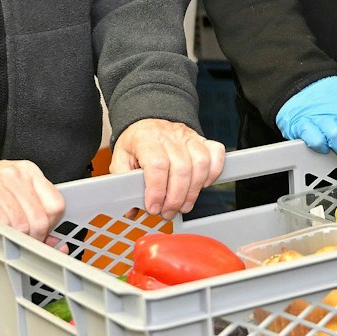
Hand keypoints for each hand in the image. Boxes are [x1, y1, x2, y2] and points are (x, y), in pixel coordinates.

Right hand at [0, 160, 65, 238]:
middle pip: (37, 218)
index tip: (39, 235)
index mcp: (28, 171)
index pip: (55, 205)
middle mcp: (13, 173)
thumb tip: (58, 245)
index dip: (49, 227)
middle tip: (20, 243)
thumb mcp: (12, 196)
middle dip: (31, 239)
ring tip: (4, 238)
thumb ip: (35, 216)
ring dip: (12, 239)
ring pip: (18, 222)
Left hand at [111, 118, 227, 216]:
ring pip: (200, 163)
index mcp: (145, 138)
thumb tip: (131, 210)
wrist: (149, 124)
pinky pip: (215, 154)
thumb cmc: (136, 144)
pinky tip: (201, 185)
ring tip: (183, 205)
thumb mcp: (121, 160)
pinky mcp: (201, 139)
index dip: (157, 190)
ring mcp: (188, 136)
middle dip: (175, 198)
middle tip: (168, 212)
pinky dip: (213, 172)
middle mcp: (169, 135)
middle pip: (181, 168)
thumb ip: (123, 183)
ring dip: (193, 191)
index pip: (157, 164)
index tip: (154, 207)